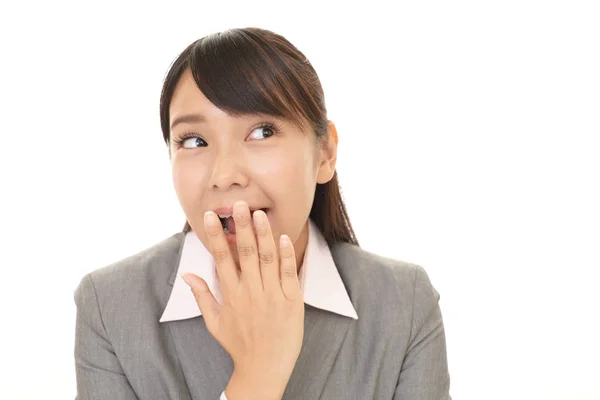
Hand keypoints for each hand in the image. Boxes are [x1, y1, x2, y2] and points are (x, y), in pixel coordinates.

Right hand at [182, 200, 304, 397]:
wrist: (265, 369)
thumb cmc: (239, 345)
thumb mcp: (214, 322)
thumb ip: (201, 296)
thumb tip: (186, 274)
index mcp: (231, 294)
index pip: (220, 258)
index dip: (216, 235)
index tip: (210, 216)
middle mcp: (250, 292)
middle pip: (245, 253)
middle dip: (241, 226)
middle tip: (238, 204)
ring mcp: (272, 296)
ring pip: (267, 259)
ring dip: (263, 234)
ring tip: (259, 213)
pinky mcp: (292, 301)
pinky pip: (288, 273)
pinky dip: (286, 255)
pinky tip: (283, 238)